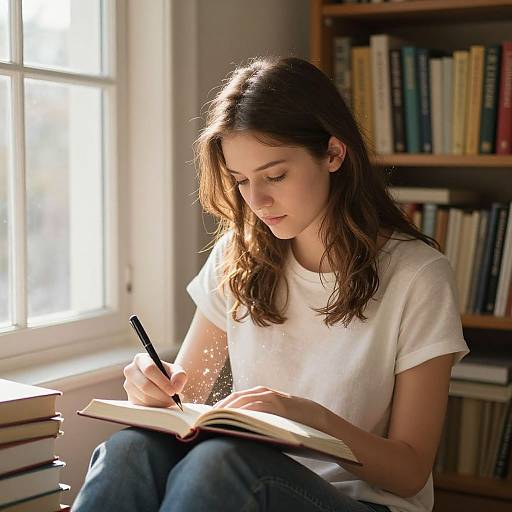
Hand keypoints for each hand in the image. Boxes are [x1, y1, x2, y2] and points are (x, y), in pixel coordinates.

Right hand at [123, 353, 186, 406]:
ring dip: (161, 402)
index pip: (149, 369)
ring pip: (144, 398)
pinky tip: (164, 403)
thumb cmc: (167, 374)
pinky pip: (143, 406)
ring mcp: (128, 385)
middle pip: (145, 385)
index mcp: (141, 359)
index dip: (162, 382)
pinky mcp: (129, 398)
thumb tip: (175, 386)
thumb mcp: (176, 371)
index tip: (173, 391)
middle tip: (174, 399)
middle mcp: (131, 371)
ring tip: (171, 401)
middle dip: (162, 395)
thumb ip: (179, 375)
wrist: (160, 382)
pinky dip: (156, 407)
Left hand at [212, 385, 328, 431]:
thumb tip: (231, 431)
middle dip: (218, 409)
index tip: (204, 418)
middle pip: (234, 398)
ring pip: (242, 401)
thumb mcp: (269, 417)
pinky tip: (233, 420)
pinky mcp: (277, 404)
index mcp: (257, 393)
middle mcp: (261, 392)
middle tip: (203, 421)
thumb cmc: (290, 420)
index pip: (232, 399)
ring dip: (226, 411)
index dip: (218, 407)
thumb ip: (254, 418)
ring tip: (213, 422)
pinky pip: (256, 407)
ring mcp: (269, 397)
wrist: (315, 416)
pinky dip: (243, 412)